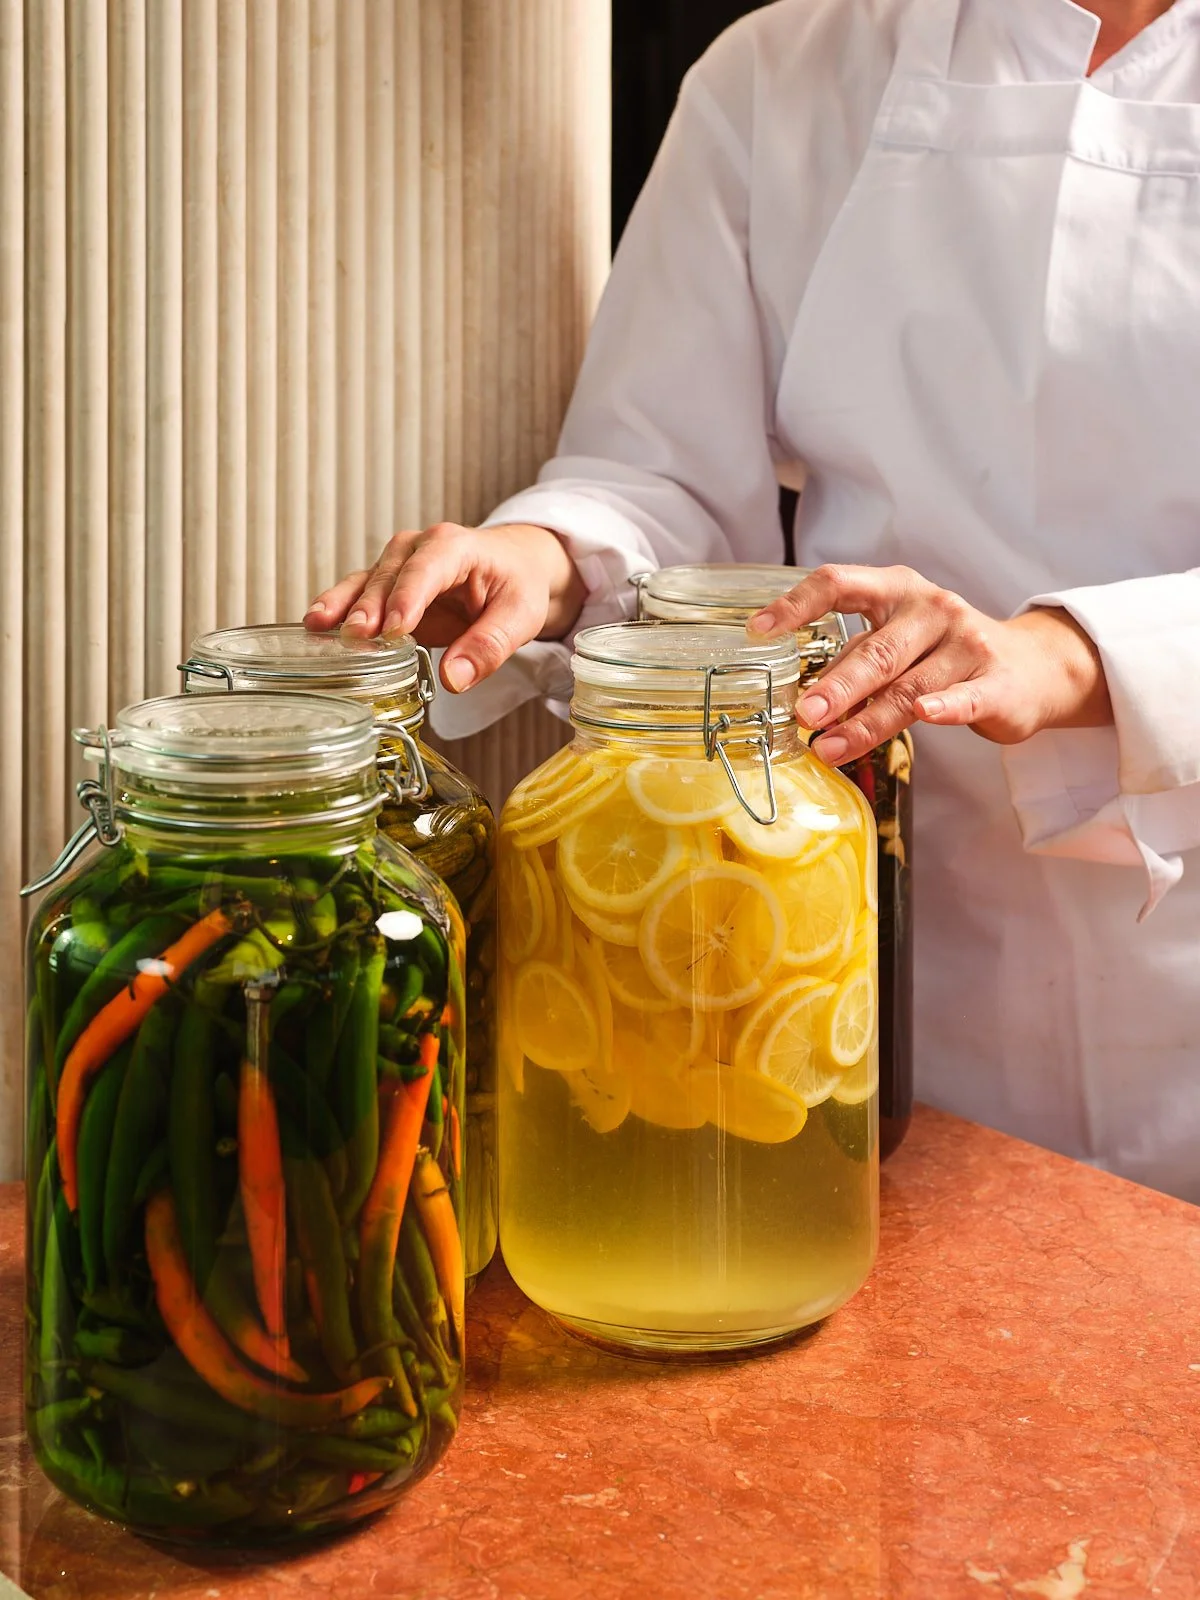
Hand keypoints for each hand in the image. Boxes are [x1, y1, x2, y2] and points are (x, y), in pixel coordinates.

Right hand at [304, 523, 586, 692]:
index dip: (409, 597)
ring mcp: (397, 564)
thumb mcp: (520, 616)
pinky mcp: (386, 585)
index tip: (395, 629)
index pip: (427, 569)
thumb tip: (454, 679)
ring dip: (344, 606)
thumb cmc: (517, 584)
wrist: (514, 567)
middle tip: (357, 637)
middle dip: (370, 606)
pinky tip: (316, 625)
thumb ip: (490, 647)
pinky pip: (358, 594)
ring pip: (366, 582)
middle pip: (389, 576)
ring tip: (320, 627)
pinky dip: (337, 608)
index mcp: (455, 546)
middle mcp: (418, 548)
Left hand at [746, 564, 1112, 765]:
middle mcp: (931, 609)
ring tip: (830, 747)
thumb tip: (794, 698)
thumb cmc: (944, 656)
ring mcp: (966, 644)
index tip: (759, 630)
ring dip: (867, 721)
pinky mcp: (995, 683)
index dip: (796, 604)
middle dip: (836, 685)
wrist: (1032, 668)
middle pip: (875, 650)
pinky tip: (925, 715)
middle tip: (804, 713)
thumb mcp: (896, 642)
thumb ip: (852, 658)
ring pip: (908, 687)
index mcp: (895, 590)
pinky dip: (944, 708)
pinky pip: (964, 697)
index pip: (839, 584)